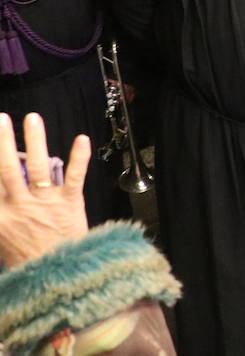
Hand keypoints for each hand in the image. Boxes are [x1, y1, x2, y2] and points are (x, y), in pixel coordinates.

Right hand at [0, 113, 89, 267]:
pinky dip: (80, 157)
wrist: (57, 279)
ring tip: (33, 118)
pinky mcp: (70, 203)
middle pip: (6, 168)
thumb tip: (5, 204)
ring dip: (36, 139)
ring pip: (38, 165)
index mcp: (0, 217)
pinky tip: (82, 138)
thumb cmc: (29, 264)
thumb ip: (3, 220)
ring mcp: (45, 202)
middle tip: (1, 118)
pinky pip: (75, 176)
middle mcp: (19, 205)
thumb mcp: (3, 244)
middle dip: (2, 141)